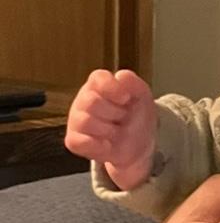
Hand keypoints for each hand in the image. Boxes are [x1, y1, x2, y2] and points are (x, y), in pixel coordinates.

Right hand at [65, 69, 156, 189]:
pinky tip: (108, 144)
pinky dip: (97, 145)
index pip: (98, 78)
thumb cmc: (137, 115)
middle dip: (115, 113)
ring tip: (116, 131)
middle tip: (123, 118)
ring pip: (85, 121)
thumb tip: (120, 77)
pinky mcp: (74, 140)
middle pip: (91, 102)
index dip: (113, 88)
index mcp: (99, 85)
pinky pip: (78, 142)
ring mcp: (76, 120)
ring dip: (109, 130)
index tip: (126, 99)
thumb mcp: (142, 95)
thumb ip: (132, 82)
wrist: (141, 144)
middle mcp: (83, 100)